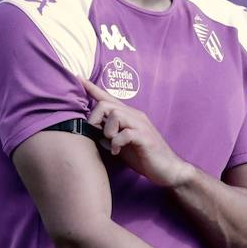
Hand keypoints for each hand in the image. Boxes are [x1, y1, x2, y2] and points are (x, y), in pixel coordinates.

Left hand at [79, 77, 193, 187]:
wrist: (168, 169)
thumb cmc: (144, 157)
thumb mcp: (122, 144)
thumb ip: (109, 135)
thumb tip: (93, 131)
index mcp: (129, 116)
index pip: (108, 98)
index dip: (93, 88)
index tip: (78, 78)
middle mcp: (135, 116)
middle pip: (107, 104)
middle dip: (95, 118)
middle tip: (98, 134)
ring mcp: (141, 126)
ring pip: (116, 115)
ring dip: (108, 131)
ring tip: (112, 144)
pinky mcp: (145, 138)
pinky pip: (125, 133)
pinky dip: (116, 143)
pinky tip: (117, 152)